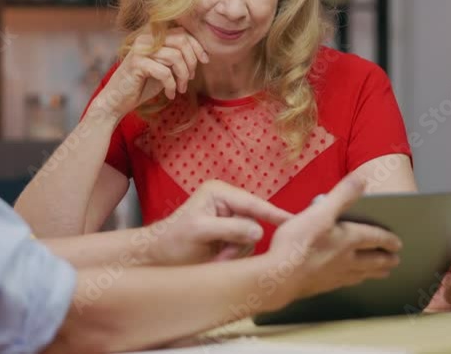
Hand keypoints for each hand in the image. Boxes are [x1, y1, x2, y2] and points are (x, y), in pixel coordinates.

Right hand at [92, 27, 207, 120]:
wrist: (117, 100)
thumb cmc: (142, 84)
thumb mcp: (164, 67)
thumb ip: (177, 56)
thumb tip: (201, 53)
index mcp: (153, 35)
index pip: (183, 32)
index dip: (197, 46)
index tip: (205, 61)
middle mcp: (146, 38)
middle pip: (182, 41)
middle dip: (192, 61)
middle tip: (190, 78)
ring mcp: (140, 50)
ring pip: (175, 57)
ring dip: (183, 76)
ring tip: (181, 88)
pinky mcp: (137, 64)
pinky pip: (165, 72)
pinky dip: (172, 85)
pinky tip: (171, 95)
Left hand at [146, 180, 291, 265]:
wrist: (157, 257)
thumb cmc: (172, 240)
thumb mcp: (199, 231)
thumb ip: (230, 229)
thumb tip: (259, 230)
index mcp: (219, 193)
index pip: (253, 203)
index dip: (273, 214)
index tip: (293, 222)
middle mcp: (227, 202)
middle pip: (254, 223)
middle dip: (240, 242)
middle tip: (221, 254)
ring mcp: (229, 219)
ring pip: (251, 238)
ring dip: (235, 252)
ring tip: (215, 257)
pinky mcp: (229, 234)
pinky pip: (244, 247)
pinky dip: (233, 256)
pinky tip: (217, 258)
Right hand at [265, 177, 401, 305]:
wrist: (279, 278)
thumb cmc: (297, 244)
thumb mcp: (319, 212)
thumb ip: (342, 195)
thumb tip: (362, 178)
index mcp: (349, 240)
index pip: (375, 238)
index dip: (388, 239)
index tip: (398, 243)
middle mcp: (347, 260)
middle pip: (372, 260)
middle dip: (385, 259)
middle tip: (395, 260)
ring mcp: (335, 275)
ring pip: (362, 274)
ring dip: (374, 273)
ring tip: (382, 273)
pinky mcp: (322, 286)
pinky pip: (346, 283)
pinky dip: (355, 281)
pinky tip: (350, 281)